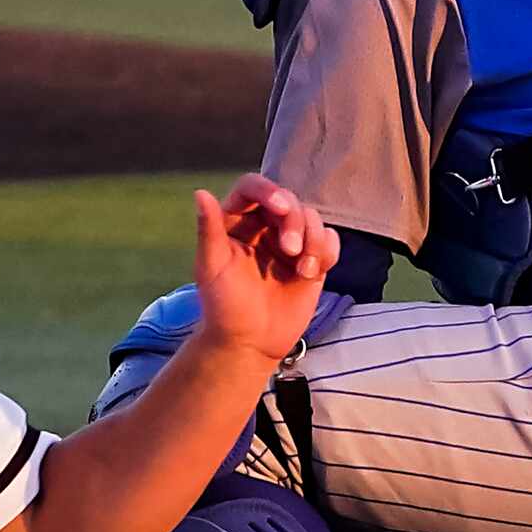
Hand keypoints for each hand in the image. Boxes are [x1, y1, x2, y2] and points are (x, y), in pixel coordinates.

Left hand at [193, 174, 339, 366]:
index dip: (267, 190)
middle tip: (290, 250)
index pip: (252, 188)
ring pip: (313, 218)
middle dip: (294, 221)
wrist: (250, 343)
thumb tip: (201, 193)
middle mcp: (264, 226)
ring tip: (304, 269)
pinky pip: (329, 240)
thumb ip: (208, 230)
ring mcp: (290, 242)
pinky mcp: (312, 260)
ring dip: (313, 238)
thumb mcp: (212, 268)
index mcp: (235, 221)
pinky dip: (327, 251)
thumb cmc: (224, 306)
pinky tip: (312, 272)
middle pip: (289, 200)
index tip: (280, 208)